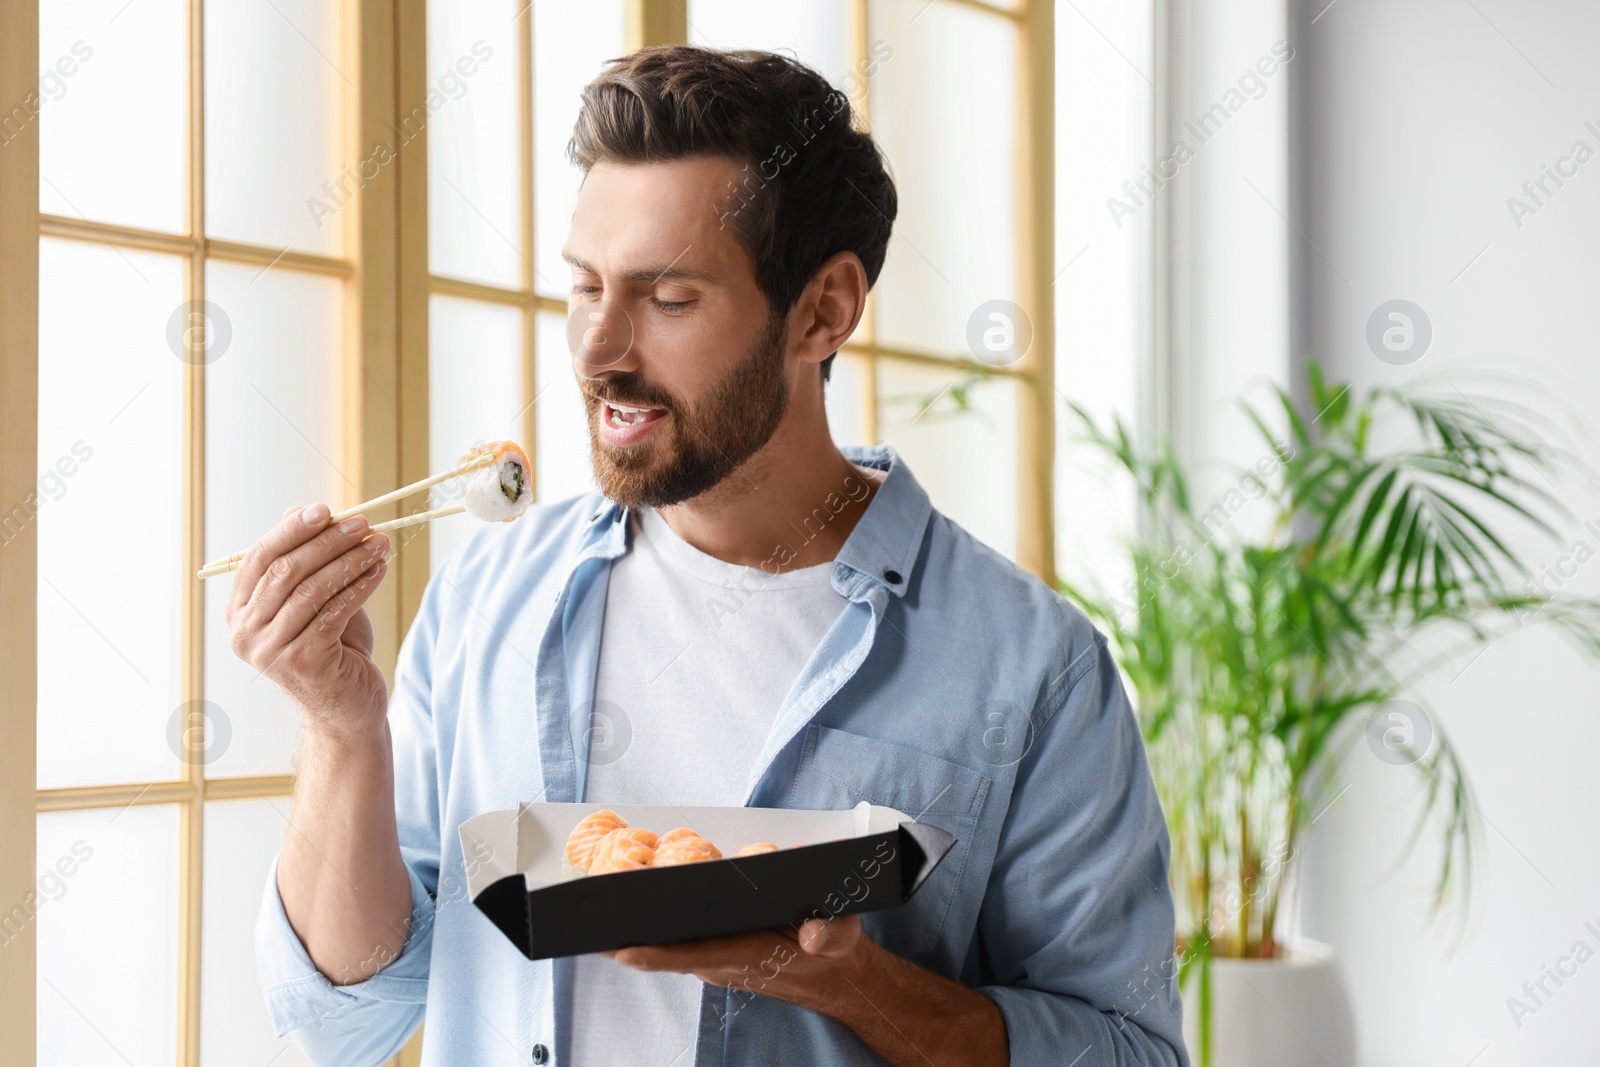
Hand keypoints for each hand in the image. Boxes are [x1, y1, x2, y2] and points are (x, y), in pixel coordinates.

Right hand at [223, 502, 390, 739]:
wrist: (347, 708)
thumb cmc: (333, 649)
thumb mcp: (316, 600)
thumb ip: (305, 561)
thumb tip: (300, 509)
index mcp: (239, 612)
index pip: (259, 558)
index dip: (292, 530)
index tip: (326, 509)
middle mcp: (245, 632)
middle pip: (285, 571)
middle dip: (327, 541)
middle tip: (362, 523)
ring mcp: (270, 650)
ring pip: (311, 589)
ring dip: (349, 560)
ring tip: (379, 543)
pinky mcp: (301, 661)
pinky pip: (333, 611)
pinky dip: (359, 585)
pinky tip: (379, 569)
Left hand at [602, 915, 864, 1012]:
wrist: (836, 972)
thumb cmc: (833, 950)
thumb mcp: (839, 936)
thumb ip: (828, 933)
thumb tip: (813, 933)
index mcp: (742, 957)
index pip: (689, 957)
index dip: (653, 955)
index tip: (619, 949)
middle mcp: (719, 960)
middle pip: (663, 950)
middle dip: (625, 935)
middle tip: (586, 912)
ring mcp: (713, 956)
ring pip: (663, 945)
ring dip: (632, 929)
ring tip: (594, 902)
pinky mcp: (713, 948)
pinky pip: (673, 939)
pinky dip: (649, 925)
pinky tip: (628, 903)